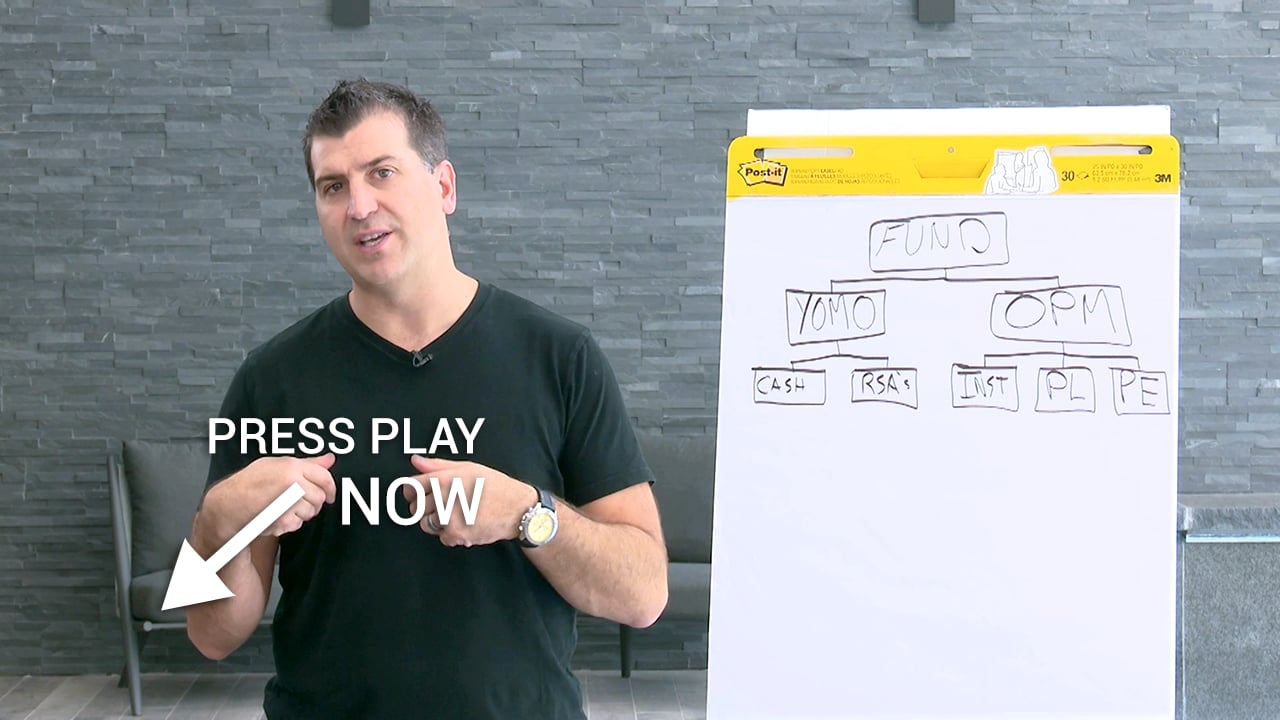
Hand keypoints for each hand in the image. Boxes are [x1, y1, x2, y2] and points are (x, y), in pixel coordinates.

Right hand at [204, 453, 337, 540]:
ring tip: (283, 507)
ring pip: (310, 513)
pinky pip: (297, 525)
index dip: (331, 488)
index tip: (330, 494)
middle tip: (297, 501)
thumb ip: (307, 463)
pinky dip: (289, 524)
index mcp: (292, 467)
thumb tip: (329, 460)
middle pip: (320, 497)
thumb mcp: (276, 464)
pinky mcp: (283, 521)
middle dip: (312, 502)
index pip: (325, 477)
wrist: (227, 505)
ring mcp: (288, 503)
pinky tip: (276, 516)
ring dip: (301, 513)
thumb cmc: (248, 484)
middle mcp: (292, 484)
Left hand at [402, 455, 538, 547]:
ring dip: (436, 522)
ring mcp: (449, 517)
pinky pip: (441, 538)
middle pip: (415, 508)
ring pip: (425, 525)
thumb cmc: (496, 487)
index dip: (412, 492)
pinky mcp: (456, 534)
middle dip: (425, 508)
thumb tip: (415, 461)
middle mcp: (444, 497)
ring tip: (455, 515)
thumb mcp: (468, 468)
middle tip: (443, 505)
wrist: (518, 509)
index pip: (410, 488)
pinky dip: (451, 535)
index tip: (418, 495)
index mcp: (444, 478)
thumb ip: (438, 466)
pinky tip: (464, 524)